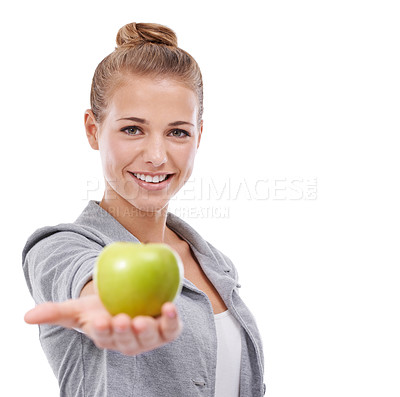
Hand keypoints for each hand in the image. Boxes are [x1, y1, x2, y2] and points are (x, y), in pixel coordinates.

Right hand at [24, 295, 182, 355]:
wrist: (128, 300)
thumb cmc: (102, 307)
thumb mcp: (79, 308)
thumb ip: (55, 312)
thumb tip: (26, 316)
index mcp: (108, 338)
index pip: (104, 337)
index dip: (103, 331)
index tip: (99, 320)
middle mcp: (130, 342)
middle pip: (127, 342)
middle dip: (124, 333)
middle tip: (121, 319)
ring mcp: (150, 337)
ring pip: (150, 338)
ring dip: (148, 330)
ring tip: (144, 318)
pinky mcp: (167, 329)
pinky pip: (172, 328)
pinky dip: (172, 320)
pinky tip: (170, 306)